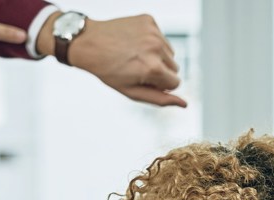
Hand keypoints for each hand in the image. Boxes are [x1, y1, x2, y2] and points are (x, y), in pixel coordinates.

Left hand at [39, 13, 185, 106]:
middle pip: (175, 67)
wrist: (88, 42)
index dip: (160, 85)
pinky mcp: (149, 20)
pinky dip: (151, 41)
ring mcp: (153, 32)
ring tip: (135, 55)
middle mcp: (156, 48)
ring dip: (157, 55)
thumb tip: (184, 104)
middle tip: (137, 68)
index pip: (175, 83)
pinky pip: (161, 36)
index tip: (143, 80)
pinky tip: (134, 43)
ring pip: (170, 52)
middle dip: (160, 70)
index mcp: (153, 68)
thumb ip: (160, 99)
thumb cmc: (108, 71)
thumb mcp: (132, 91)